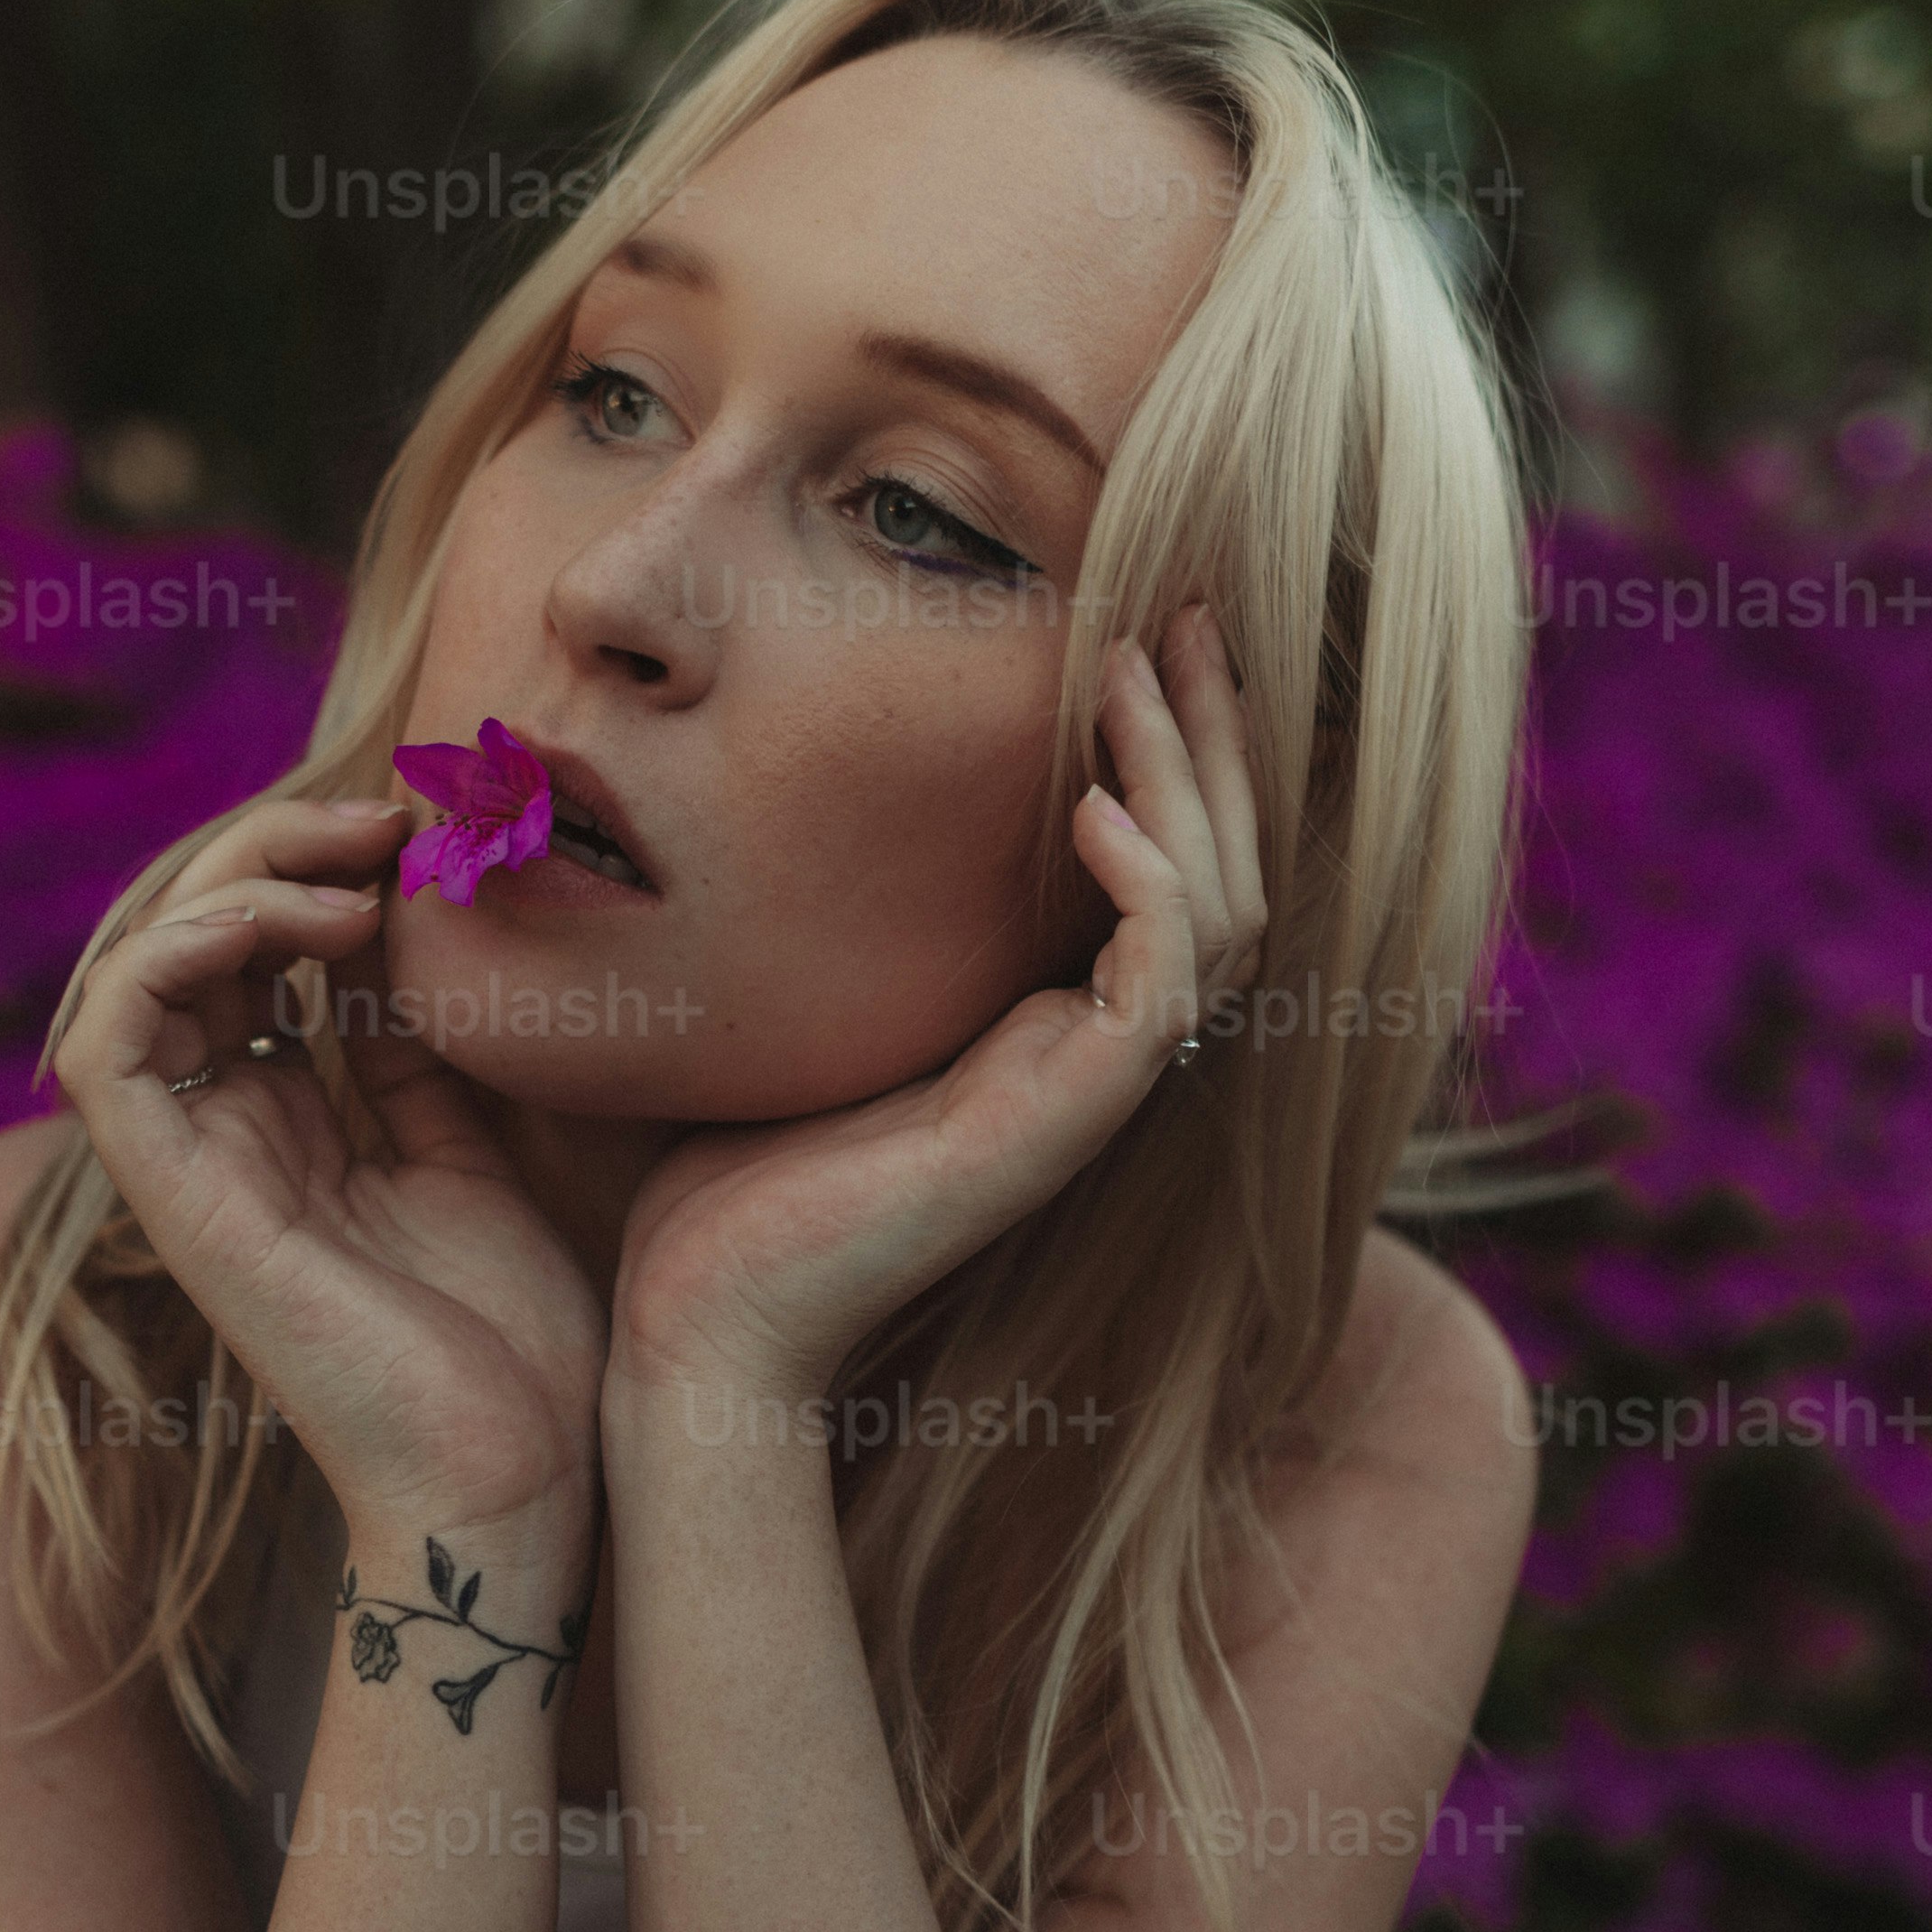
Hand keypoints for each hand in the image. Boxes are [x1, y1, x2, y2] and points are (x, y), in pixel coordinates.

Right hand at [52, 794, 610, 1531]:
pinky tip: (283, 928)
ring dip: (231, 885)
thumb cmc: (520, 1350)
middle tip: (387, 822)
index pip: (256, 953)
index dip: (320, 868)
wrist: (520, 1481)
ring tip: (348, 873)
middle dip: (278, 849)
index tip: (426, 836)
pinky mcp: (180, 1204)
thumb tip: (412, 933)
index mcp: (295, 1130)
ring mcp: (197, 1172)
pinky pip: (108, 1046)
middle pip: (194, 941)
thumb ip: (421, 1056)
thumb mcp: (478, 1157)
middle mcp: (230, 1140)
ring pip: (140, 968)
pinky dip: (172, 956)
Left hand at [607, 609, 1264, 1414]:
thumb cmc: (729, 1173)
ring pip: (1220, 911)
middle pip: (1228, 869)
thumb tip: (803, 787)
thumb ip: (854, 910)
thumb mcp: (807, 999)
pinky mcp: (1064, 1122)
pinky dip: (1148, 886)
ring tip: (1132, 672)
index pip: (1175, 866)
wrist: (703, 1318)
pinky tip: (1093, 809)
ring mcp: (1090, 1092)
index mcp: (1050, 1023)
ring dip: (1187, 780)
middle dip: (1214, 735)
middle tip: (1193, 614)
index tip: (1142, 632)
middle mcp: (1095, 1055)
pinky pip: (1162, 986)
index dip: (1179, 751)